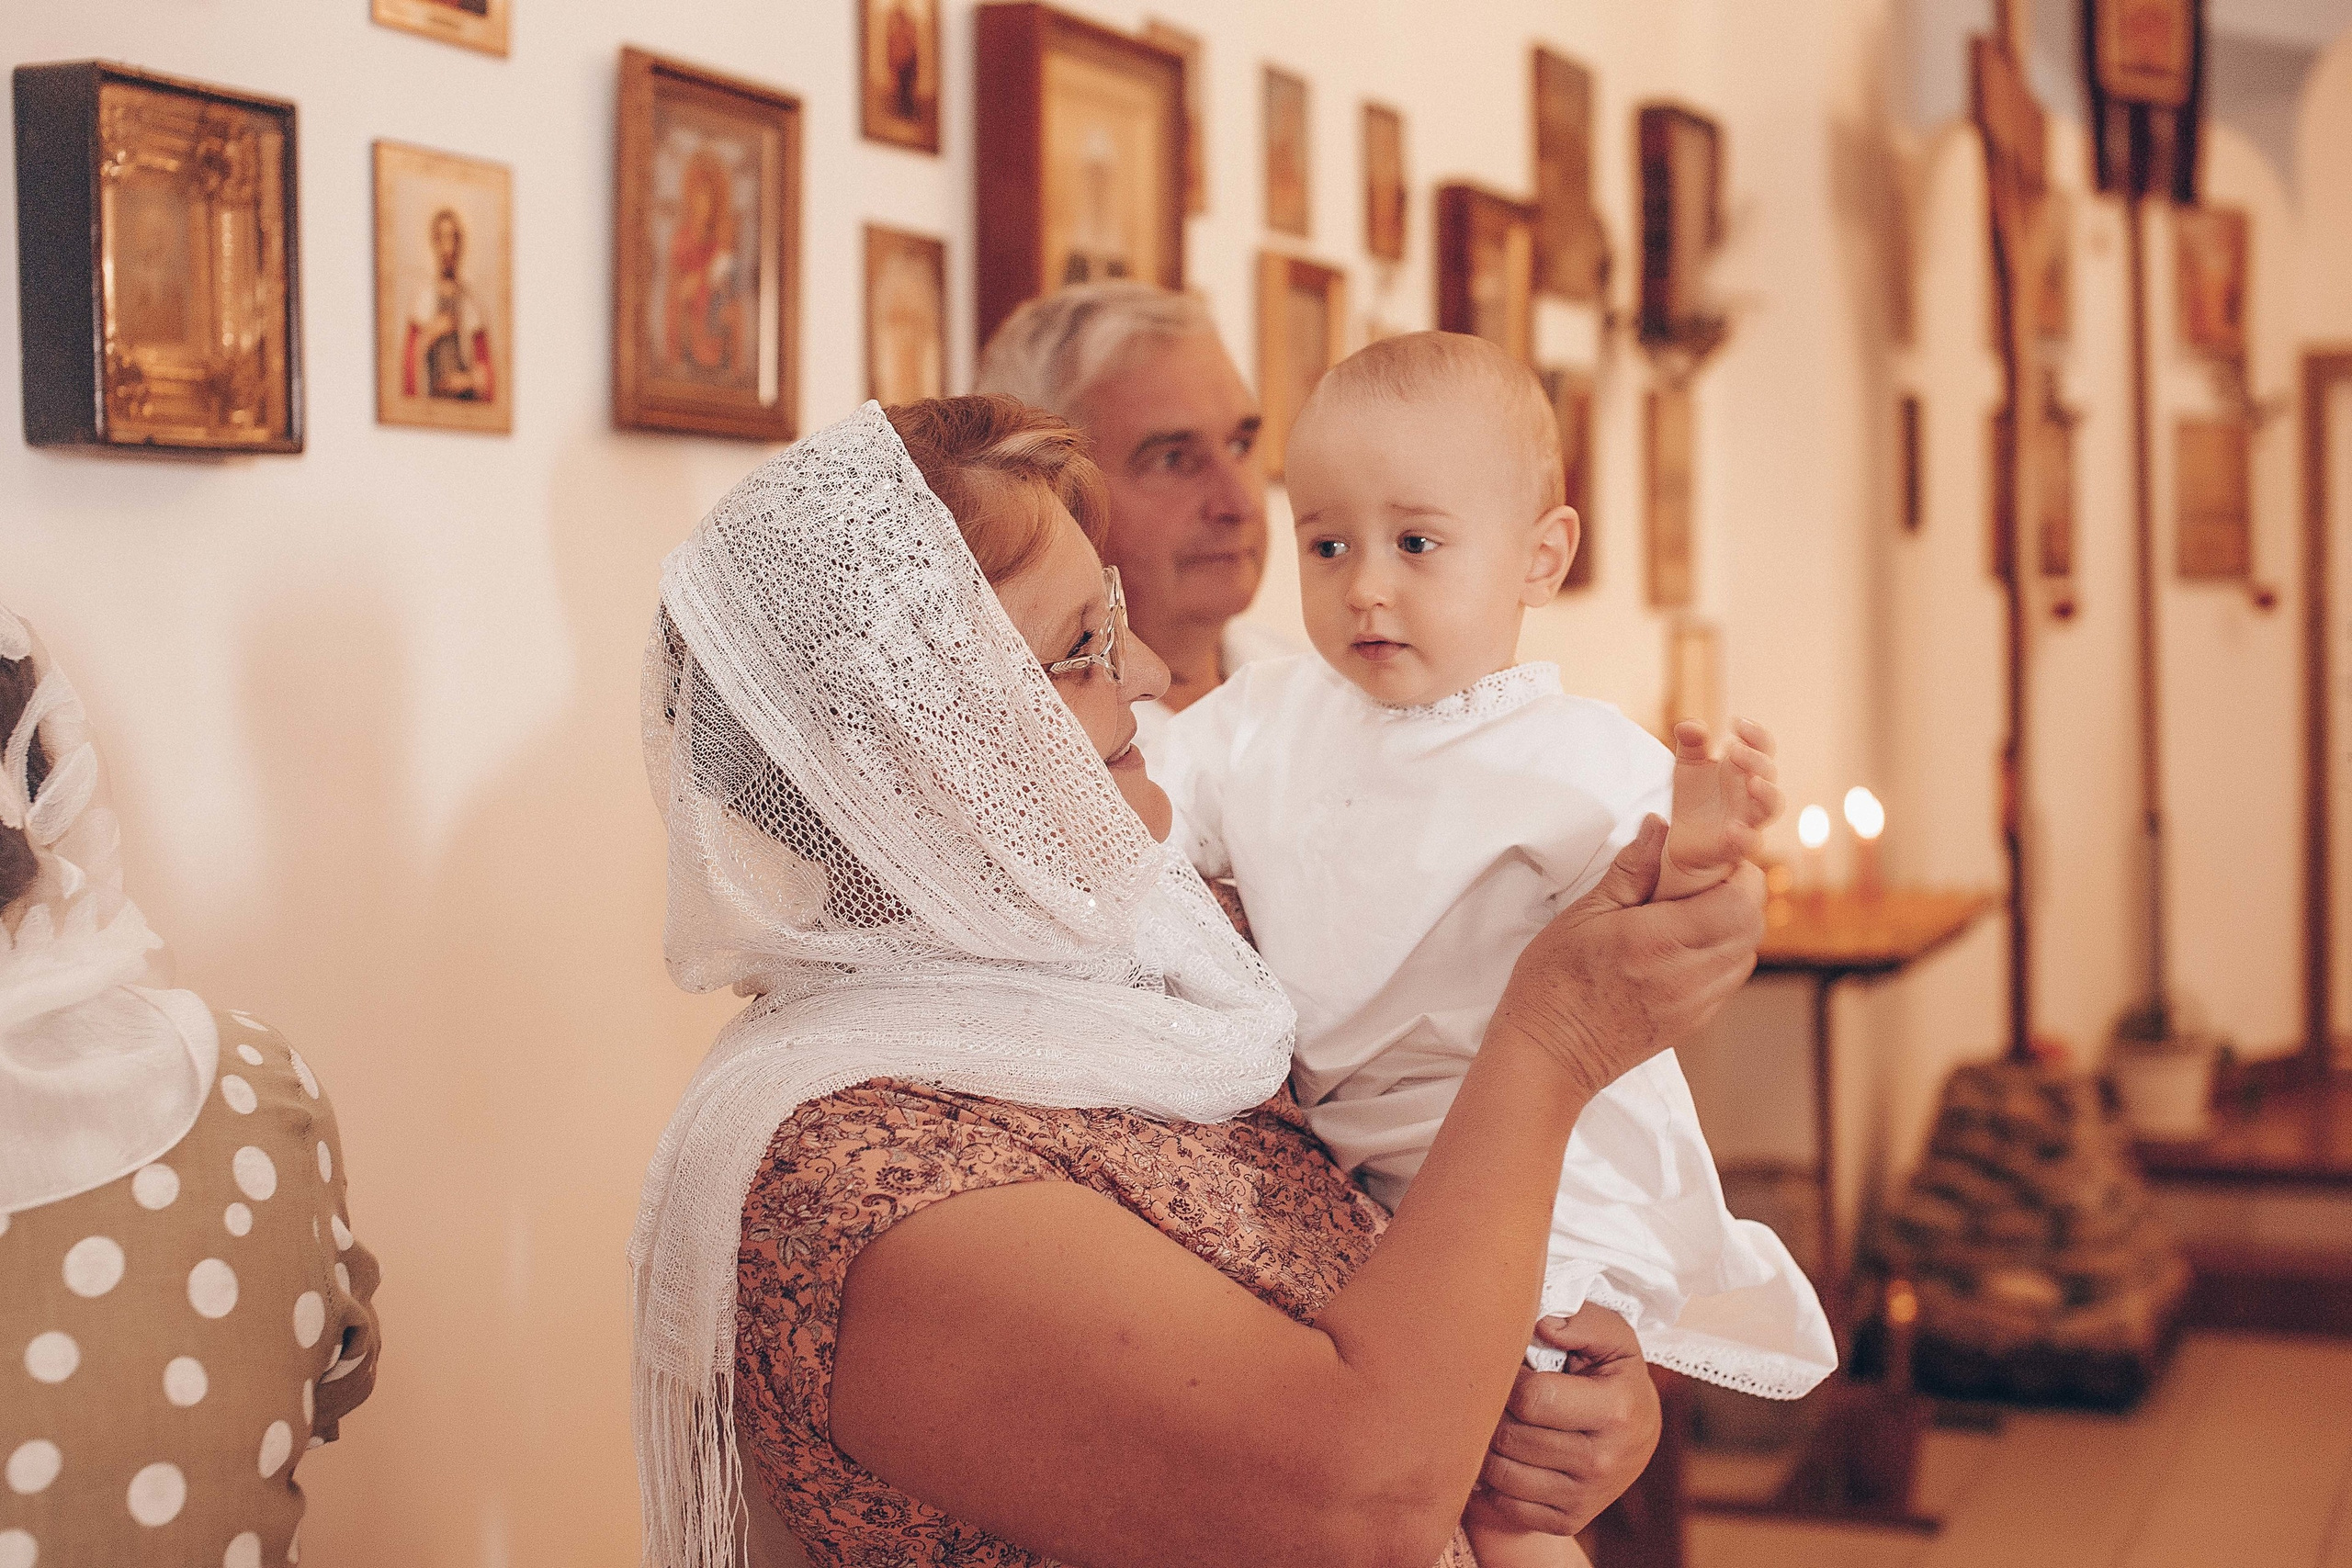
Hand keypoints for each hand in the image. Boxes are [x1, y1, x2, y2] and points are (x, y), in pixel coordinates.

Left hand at [1465, 1306, 1660, 1535]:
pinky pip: (1505, 1504)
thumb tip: (1541, 1324)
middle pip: (1510, 1438)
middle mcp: (1605, 1460)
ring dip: (1486, 1446)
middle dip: (1493, 1412)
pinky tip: (1504, 1455)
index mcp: (1618, 1409)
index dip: (1508, 1378)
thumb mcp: (1612, 1337)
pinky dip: (1491, 1481)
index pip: (1532, 1398)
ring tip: (1498, 1421)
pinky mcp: (1568, 1520)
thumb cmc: (1612, 1375)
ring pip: (1500, 1474)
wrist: (1635, 1435)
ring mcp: (1586, 1497)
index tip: (1511, 1368)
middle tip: (1496, 1394)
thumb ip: (1581, 1319)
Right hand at [1493, 816, 1764, 1100]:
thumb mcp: (1582, 915)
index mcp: (1658, 942)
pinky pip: (1729, 979)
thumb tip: (1661, 828)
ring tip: (1695, 911)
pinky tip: (1686, 944)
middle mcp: (1688, 976)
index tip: (1714, 858)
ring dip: (1732, 924)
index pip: (1739, 902)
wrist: (1549, 1055)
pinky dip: (1721, 954)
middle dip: (1739, 893)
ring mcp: (1696, 1004)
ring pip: (1746, 953)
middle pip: (1752, 925)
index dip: (1737, 872)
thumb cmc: (1554, 984)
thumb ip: (1630, 870)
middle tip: (1706, 878)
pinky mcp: (1694, 1022)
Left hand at [1659, 718, 1781, 898]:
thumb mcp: (1687, 766)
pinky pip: (1752, 842)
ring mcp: (1748, 818)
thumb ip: (1690, 743)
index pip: (1762, 746)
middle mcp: (1751, 792)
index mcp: (1743, 769)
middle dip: (1756, 759)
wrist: (1683, 841)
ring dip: (1767, 793)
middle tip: (1734, 750)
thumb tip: (1688, 724)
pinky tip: (1733, 828)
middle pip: (1769, 772)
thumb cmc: (1695, 798)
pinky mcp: (1737, 845)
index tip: (1736, 722)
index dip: (1756, 734)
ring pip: (1772, 806)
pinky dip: (1747, 836)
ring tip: (1753, 782)